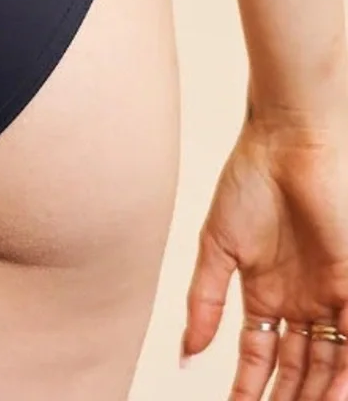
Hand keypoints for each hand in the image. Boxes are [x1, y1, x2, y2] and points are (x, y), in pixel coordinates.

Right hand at [184, 110, 347, 400]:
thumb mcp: (216, 247)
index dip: (250, 388)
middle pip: (299, 369)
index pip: (261, 356)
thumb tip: (186, 352)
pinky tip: (328, 397)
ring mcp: (331, 297)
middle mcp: (303, 303)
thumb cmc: (248, 182)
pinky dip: (343, 375)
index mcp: (268, 293)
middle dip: (285, 398)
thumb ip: (202, 301)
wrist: (287, 144)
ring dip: (314, 395)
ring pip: (329, 365)